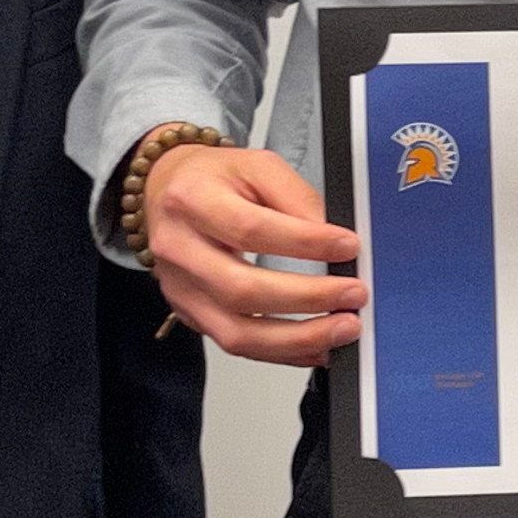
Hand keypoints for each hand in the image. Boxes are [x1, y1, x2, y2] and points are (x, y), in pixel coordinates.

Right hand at [144, 143, 363, 365]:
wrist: (165, 192)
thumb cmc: (211, 179)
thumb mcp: (257, 165)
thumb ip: (296, 196)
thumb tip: (333, 239)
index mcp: (193, 201)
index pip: (251, 230)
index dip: (306, 243)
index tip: (348, 246)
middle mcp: (179, 249)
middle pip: (242, 290)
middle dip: (308, 298)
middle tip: (353, 294)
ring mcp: (181, 289)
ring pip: (237, 333)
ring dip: (298, 339)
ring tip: (341, 329)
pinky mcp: (191, 314)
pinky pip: (237, 345)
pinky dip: (283, 352)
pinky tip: (316, 345)